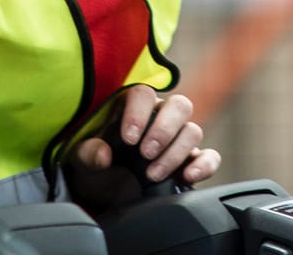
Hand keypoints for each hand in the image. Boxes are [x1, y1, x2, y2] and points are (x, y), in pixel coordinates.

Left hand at [63, 86, 221, 211]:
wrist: (106, 196)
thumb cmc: (95, 170)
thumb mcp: (83, 163)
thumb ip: (88, 154)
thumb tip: (102, 154)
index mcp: (133, 108)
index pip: (143, 95)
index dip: (139, 113)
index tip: (129, 139)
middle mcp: (160, 118)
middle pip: (179, 105)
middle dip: (164, 129)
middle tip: (146, 153)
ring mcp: (178, 139)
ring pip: (193, 131)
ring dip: (175, 153)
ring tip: (153, 175)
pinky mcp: (191, 161)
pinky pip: (209, 156)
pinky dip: (204, 165)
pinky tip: (188, 176)